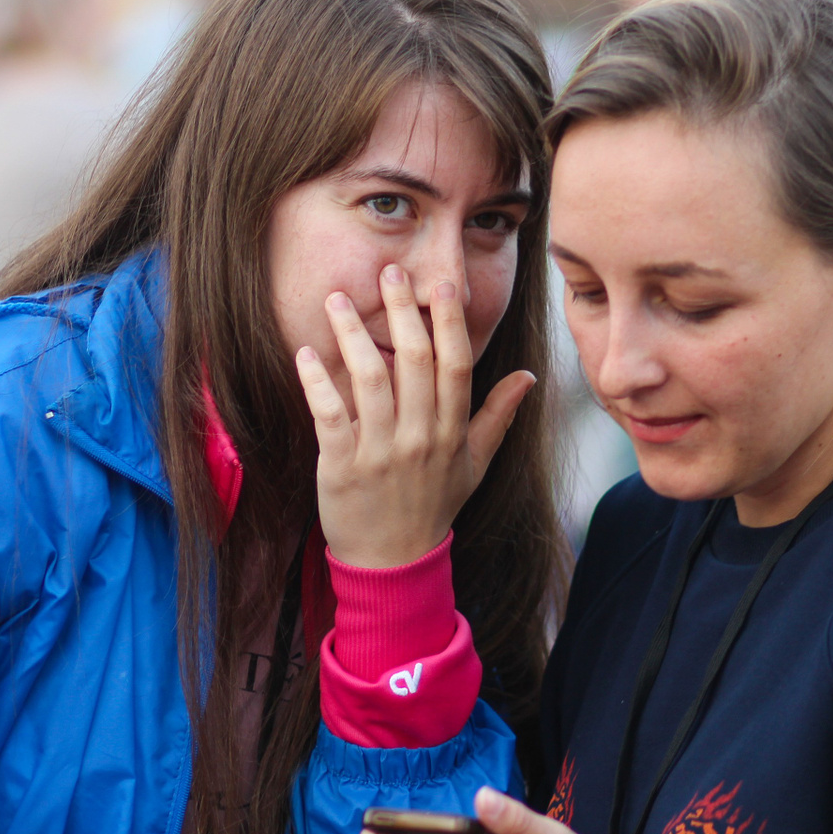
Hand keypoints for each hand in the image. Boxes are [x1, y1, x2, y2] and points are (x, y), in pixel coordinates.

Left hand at [295, 267, 534, 567]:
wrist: (394, 562)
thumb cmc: (433, 507)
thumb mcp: (475, 464)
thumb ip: (498, 416)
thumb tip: (528, 377)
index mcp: (452, 432)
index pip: (456, 365)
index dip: (449, 323)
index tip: (440, 285)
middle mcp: (420, 437)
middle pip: (414, 361)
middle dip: (402, 311)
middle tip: (389, 271)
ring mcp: (381, 452)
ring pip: (369, 379)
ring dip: (351, 335)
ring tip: (337, 299)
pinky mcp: (342, 467)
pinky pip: (330, 415)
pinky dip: (316, 383)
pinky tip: (305, 353)